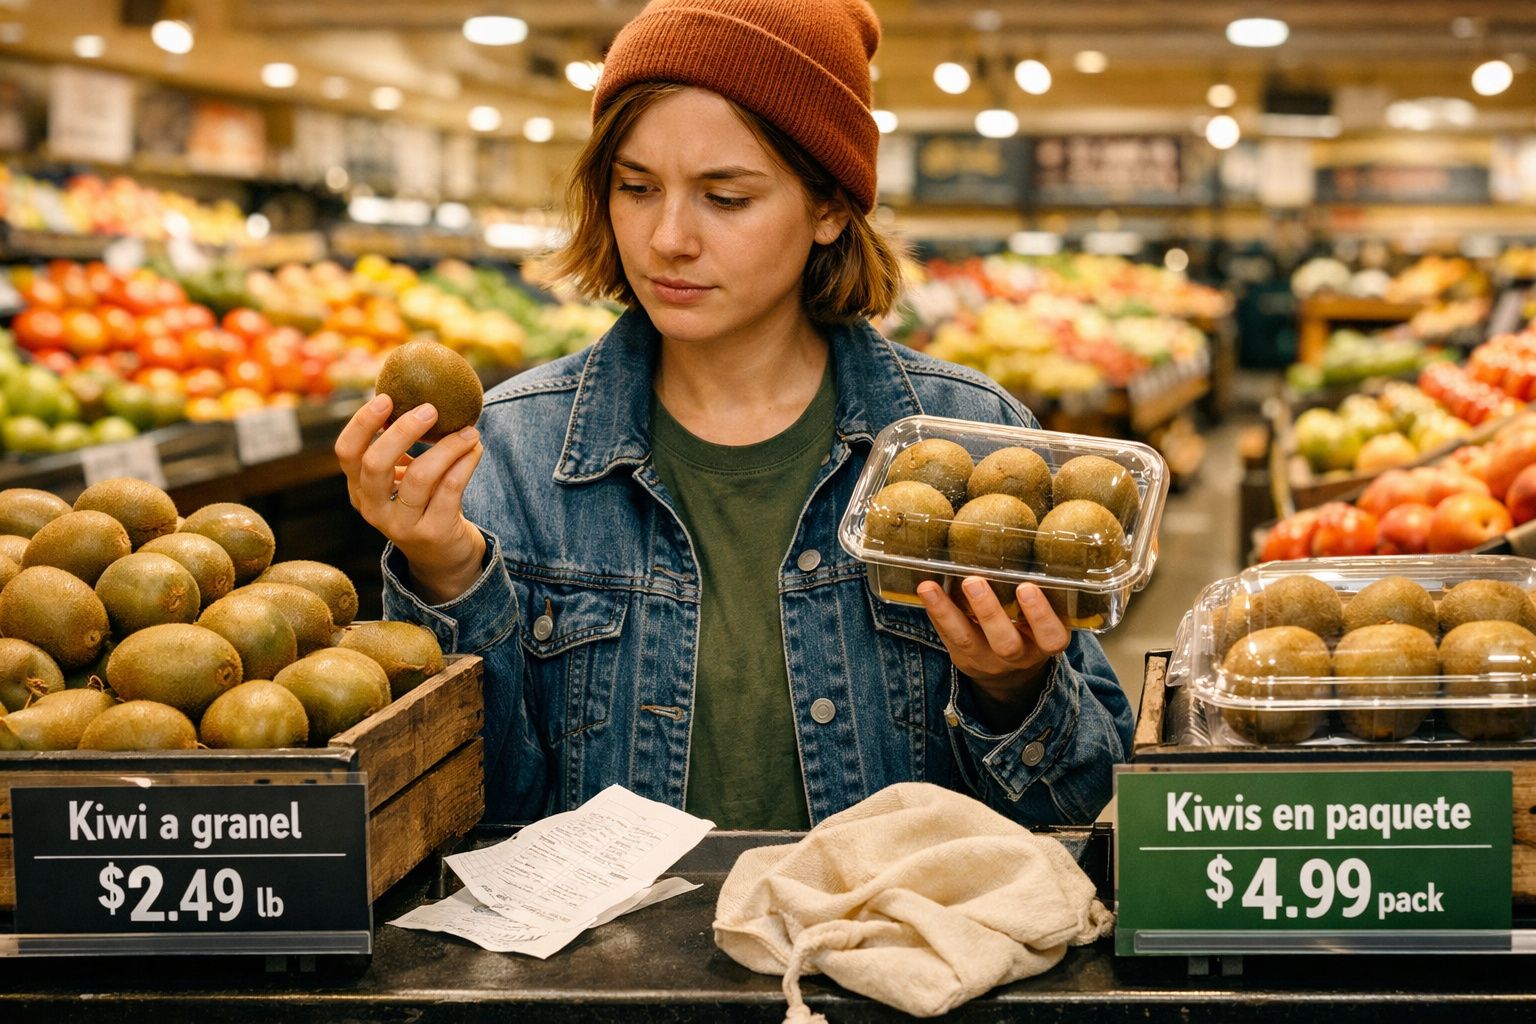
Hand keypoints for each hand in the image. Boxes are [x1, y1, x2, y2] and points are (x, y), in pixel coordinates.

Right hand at [334, 393, 485, 603]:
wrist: (444, 556)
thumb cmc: (423, 504)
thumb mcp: (402, 478)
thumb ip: (401, 446)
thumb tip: (417, 392)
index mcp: (359, 488)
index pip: (346, 452)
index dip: (362, 423)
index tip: (387, 397)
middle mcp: (372, 508)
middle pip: (375, 463)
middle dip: (403, 431)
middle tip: (430, 409)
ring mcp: (401, 525)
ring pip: (420, 477)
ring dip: (448, 446)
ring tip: (469, 430)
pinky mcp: (433, 533)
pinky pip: (451, 489)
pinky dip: (466, 462)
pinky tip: (476, 447)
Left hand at [917, 577, 1070, 730]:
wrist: (1011, 674)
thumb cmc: (1031, 630)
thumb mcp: (1044, 620)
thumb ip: (1039, 595)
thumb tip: (1031, 540)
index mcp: (1044, 644)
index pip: (1051, 637)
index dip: (1040, 615)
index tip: (1026, 587)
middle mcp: (1018, 656)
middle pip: (1005, 643)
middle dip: (989, 612)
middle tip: (974, 582)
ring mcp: (988, 661)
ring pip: (967, 641)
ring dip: (947, 612)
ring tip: (930, 588)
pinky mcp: (963, 658)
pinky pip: (947, 637)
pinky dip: (935, 612)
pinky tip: (925, 591)